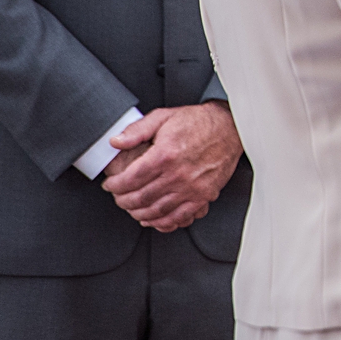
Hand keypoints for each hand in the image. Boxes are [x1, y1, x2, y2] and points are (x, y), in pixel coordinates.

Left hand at [102, 102, 241, 231]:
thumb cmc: (197, 122)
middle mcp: (178, 174)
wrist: (231, 128)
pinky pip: (178, 217)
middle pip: (140, 198)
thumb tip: (114, 142)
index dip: (114, 185)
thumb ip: (136, 130)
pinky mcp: (204, 196)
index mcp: (165, 154)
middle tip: (118, 197)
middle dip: (122, 200)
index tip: (110, 184)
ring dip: (137, 212)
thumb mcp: (163, 117)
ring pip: (156, 211)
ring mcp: (192, 188)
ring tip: (131, 207)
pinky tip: (151, 218)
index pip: (130, 179)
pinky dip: (161, 222)